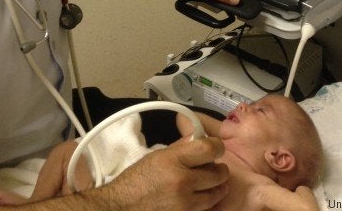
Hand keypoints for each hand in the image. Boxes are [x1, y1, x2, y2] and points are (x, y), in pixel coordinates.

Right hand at [94, 136, 228, 210]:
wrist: (122, 207)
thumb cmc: (135, 181)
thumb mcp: (156, 156)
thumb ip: (180, 148)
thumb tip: (197, 138)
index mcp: (173, 160)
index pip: (208, 148)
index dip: (216, 146)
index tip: (215, 146)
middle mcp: (181, 181)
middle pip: (217, 173)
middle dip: (219, 169)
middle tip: (215, 166)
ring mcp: (185, 203)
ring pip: (215, 194)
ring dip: (216, 187)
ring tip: (210, 182)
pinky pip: (205, 209)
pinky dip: (206, 203)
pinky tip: (199, 197)